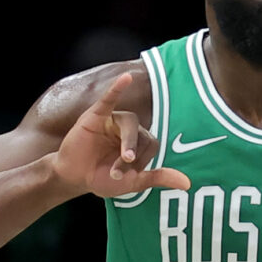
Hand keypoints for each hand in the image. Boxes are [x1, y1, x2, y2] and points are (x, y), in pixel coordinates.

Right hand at [49, 72, 190, 199]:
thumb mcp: (134, 182)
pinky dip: (117, 88)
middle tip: (117, 174)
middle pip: (141, 135)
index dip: (141, 162)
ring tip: (122, 159)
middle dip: (131, 157)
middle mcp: (130, 129)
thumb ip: (158, 178)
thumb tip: (187, 183)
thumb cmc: (103, 178)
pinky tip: (126, 78)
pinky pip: (109, 98)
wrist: (74, 177)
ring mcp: (114, 120)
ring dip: (128, 142)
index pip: (151, 145)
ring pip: (129, 123)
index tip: (124, 178)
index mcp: (140, 142)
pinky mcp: (97, 115)